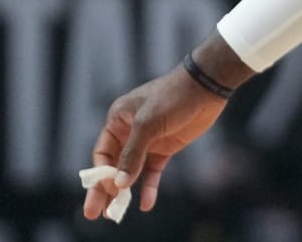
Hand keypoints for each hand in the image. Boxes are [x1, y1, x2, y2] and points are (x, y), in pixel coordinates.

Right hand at [83, 66, 229, 219]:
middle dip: (103, 190)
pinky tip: (146, 204)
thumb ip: (133, 153)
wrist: (207, 87)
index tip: (106, 192)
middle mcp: (129, 133)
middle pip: (112, 166)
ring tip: (114, 215)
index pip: (102, 154)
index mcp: (118, 120)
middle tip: (94, 214)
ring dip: (124, 192)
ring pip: (130, 172)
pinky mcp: (165, 148)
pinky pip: (152, 172)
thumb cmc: (173, 97)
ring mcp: (147, 142)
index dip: (102, 174)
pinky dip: (149, 187)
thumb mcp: (149, 123)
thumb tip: (119, 183)